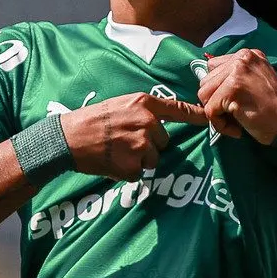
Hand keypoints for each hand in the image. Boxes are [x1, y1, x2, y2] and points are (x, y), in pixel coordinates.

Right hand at [58, 92, 207, 180]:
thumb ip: (142, 111)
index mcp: (143, 104)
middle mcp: (147, 123)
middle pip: (163, 141)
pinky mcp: (134, 165)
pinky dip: (127, 171)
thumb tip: (160, 124)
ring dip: (139, 159)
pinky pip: (139, 173)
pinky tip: (112, 161)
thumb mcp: (120, 105)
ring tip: (116, 151)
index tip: (208, 119)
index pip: (177, 109)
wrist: (68, 138)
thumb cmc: (91, 120)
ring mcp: (142, 145)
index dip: (195, 115)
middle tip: (123, 141)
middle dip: (149, 144)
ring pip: (153, 159)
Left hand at [195, 49, 276, 143]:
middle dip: (215, 101)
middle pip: (206, 81)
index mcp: (248, 54)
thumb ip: (236, 76)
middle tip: (235, 114)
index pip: (214, 67)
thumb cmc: (274, 108)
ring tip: (235, 121)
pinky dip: (219, 125)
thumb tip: (207, 83)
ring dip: (216, 113)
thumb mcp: (257, 80)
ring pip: (204, 94)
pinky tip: (236, 129)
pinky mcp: (232, 90)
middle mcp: (242, 58)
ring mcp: (236, 73)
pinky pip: (210, 111)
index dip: (218, 89)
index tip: (234, 103)